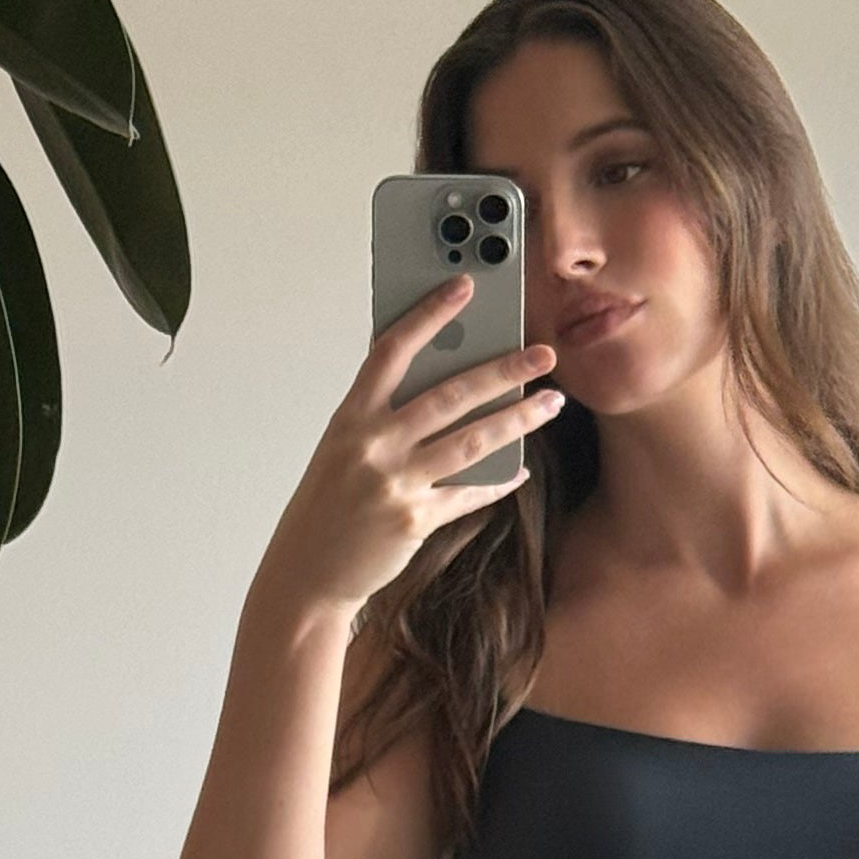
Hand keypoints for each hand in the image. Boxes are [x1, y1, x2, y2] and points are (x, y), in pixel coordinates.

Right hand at [258, 278, 565, 617]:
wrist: (306, 571)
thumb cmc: (328, 504)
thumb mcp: (344, 448)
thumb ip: (383, 415)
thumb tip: (445, 382)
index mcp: (351, 416)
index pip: (392, 349)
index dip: (429, 314)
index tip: (464, 286)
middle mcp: (372, 443)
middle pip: (449, 393)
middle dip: (504, 369)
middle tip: (544, 354)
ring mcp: (394, 482)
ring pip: (471, 441)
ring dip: (518, 419)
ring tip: (552, 403)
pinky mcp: (413, 519)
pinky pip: (468, 493)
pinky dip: (498, 481)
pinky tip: (521, 468)